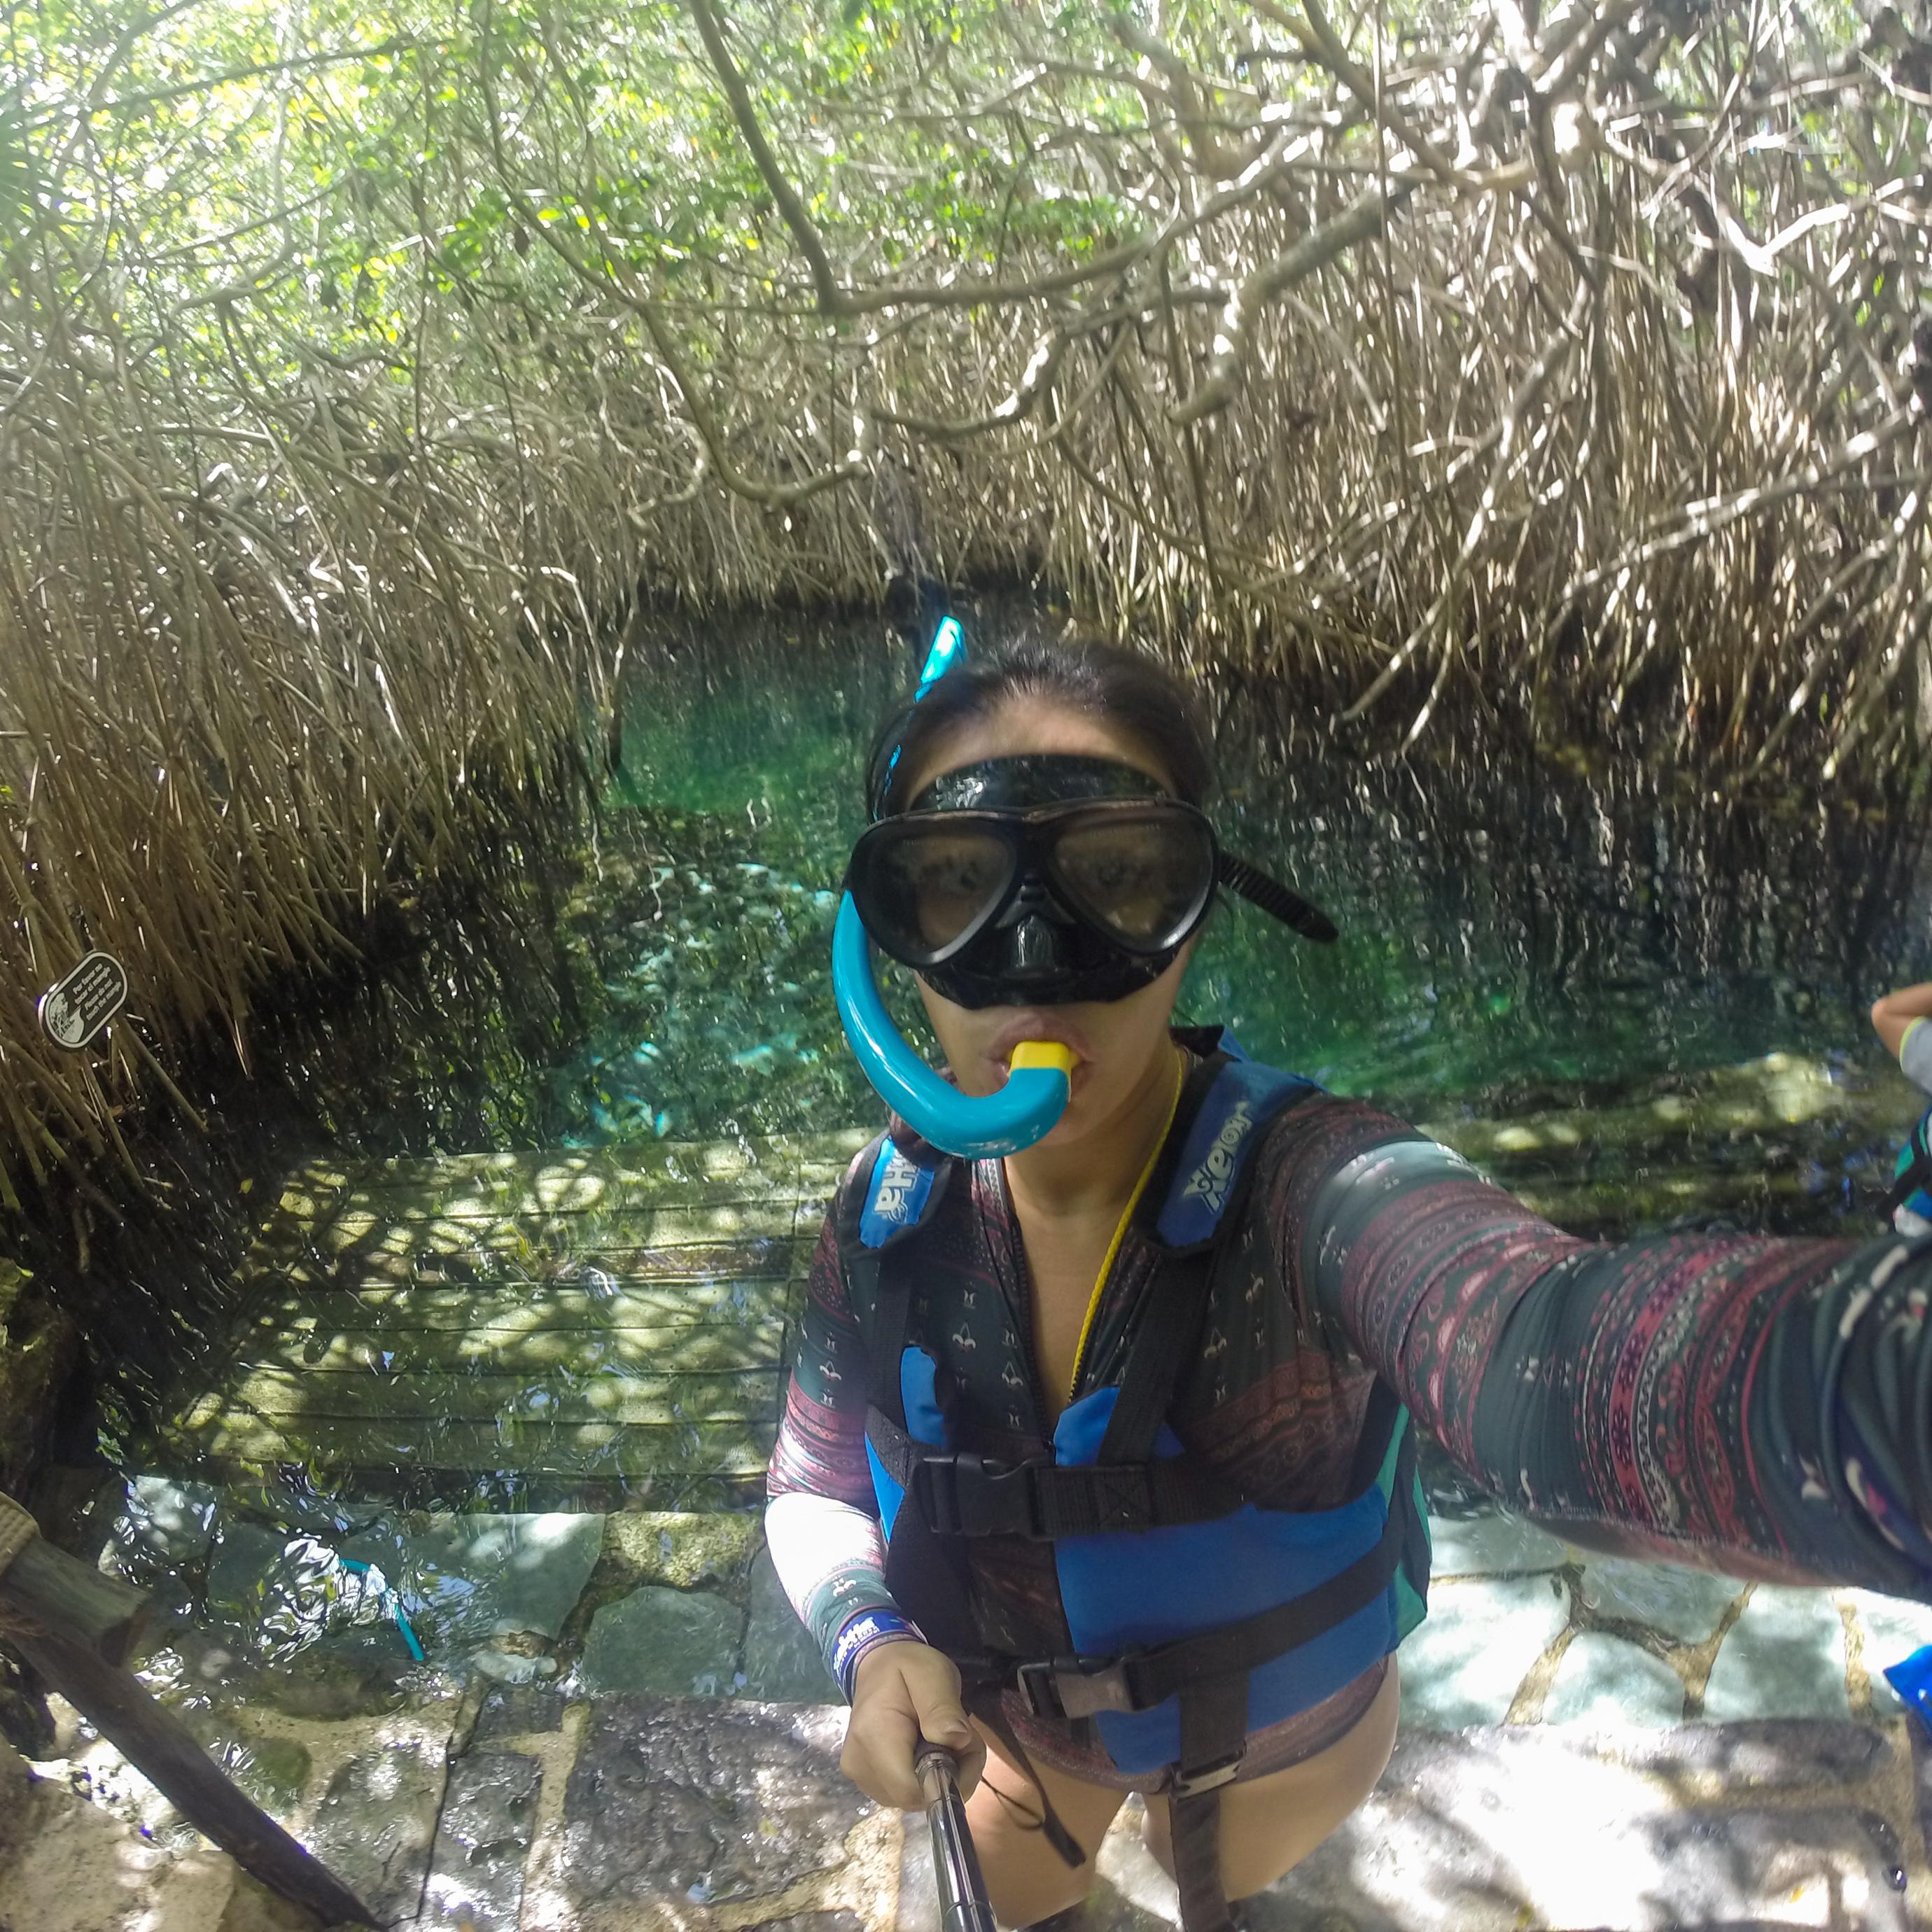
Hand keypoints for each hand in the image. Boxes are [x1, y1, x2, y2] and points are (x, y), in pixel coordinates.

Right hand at [841, 1639, 985, 1809]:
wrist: (878, 1665)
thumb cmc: (908, 1666)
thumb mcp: (934, 1673)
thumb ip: (943, 1707)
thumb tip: (956, 1740)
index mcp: (872, 1734)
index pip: (911, 1788)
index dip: (948, 1778)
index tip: (966, 1746)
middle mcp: (859, 1763)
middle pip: (915, 1797)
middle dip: (949, 1776)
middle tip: (962, 1739)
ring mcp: (859, 1775)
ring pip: (912, 1799)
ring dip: (938, 1777)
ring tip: (943, 1739)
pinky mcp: (865, 1779)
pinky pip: (903, 1794)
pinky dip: (923, 1779)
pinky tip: (926, 1750)